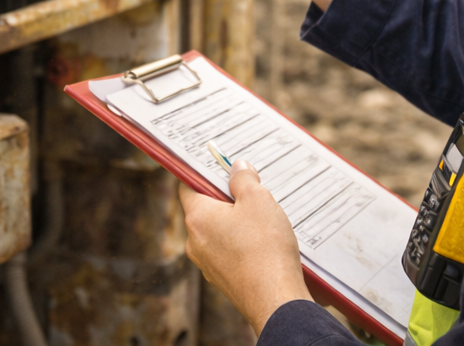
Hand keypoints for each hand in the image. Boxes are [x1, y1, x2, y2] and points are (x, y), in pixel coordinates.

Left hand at [180, 160, 311, 335]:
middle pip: (205, 208)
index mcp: (197, 218)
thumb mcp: (258, 199)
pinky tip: (264, 240)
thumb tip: (236, 167)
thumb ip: (243, 178)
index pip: (188, 186)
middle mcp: (195, 242)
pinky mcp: (222, 278)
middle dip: (227, 196)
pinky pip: (227, 250)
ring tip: (263, 216)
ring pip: (218, 230)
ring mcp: (207, 263)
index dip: (204, 172)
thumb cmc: (264, 246)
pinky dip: (241, 241)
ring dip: (236, 219)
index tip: (221, 165)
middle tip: (252, 189)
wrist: (274, 297)